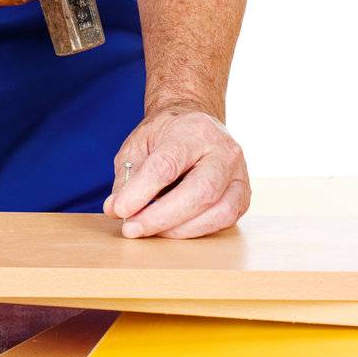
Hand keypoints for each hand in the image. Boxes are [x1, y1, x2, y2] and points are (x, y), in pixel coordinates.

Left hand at [102, 104, 250, 236]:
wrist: (196, 125)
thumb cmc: (166, 135)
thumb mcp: (140, 143)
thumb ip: (127, 174)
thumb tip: (115, 209)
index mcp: (195, 130)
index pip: (168, 164)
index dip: (141, 191)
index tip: (118, 210)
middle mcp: (224, 151)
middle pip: (199, 191)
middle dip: (161, 217)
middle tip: (131, 229)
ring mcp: (239, 174)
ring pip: (217, 212)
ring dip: (179, 229)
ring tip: (149, 230)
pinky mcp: (243, 195)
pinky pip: (223, 221)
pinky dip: (195, 230)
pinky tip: (172, 229)